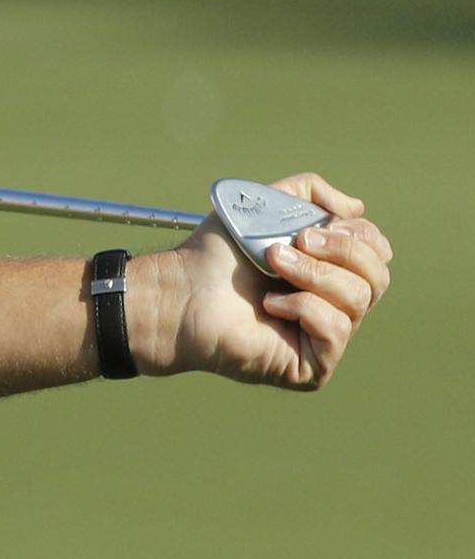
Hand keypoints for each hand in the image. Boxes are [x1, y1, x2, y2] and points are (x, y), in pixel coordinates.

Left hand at [134, 173, 392, 388]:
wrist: (180, 292)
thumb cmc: (217, 256)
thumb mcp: (266, 206)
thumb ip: (311, 192)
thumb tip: (358, 207)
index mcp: (331, 272)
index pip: (378, 253)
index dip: (357, 235)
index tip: (313, 227)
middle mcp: (334, 306)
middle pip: (378, 276)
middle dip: (340, 251)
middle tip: (292, 244)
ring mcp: (325, 340)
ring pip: (359, 299)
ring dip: (313, 274)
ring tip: (273, 266)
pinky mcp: (311, 367)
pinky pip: (337, 329)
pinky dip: (303, 308)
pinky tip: (268, 305)